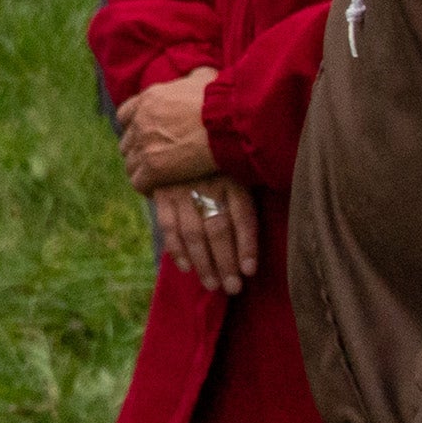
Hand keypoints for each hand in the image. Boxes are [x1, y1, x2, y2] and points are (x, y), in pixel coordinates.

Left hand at [117, 66, 221, 189]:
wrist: (227, 122)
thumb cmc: (221, 99)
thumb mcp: (204, 77)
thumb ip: (194, 76)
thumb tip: (199, 74)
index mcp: (149, 98)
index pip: (124, 115)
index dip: (134, 127)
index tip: (146, 136)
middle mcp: (141, 121)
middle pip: (126, 142)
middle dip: (138, 152)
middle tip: (156, 160)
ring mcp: (145, 145)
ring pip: (130, 165)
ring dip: (142, 172)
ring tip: (158, 179)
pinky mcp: (154, 167)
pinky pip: (139, 183)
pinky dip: (147, 188)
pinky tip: (160, 189)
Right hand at [148, 172, 261, 297]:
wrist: (180, 134)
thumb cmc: (219, 160)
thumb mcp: (240, 166)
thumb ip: (249, 194)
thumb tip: (259, 233)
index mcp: (233, 176)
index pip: (243, 215)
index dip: (247, 244)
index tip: (249, 270)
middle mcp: (208, 182)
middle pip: (218, 228)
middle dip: (226, 262)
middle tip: (232, 288)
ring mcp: (183, 187)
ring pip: (193, 232)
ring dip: (203, 263)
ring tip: (213, 285)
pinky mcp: (163, 191)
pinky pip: (168, 226)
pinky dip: (176, 250)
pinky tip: (186, 268)